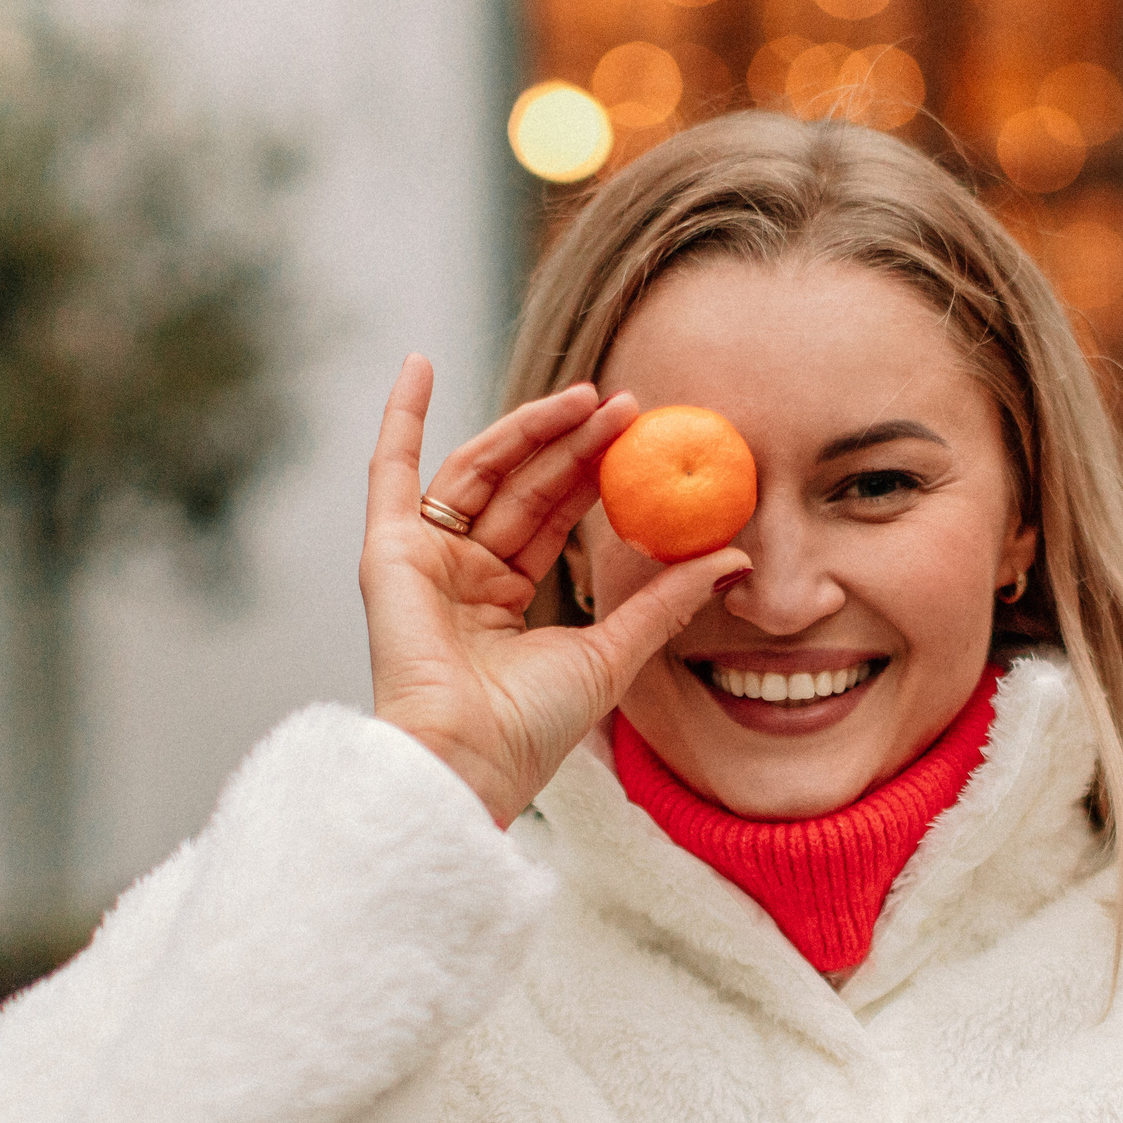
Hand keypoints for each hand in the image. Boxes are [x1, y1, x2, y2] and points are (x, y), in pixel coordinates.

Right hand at [361, 355, 748, 825]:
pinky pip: (389, 472)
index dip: (597, 472)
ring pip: (480, 470)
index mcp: (506, 598)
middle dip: (575, 441)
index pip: (556, 515)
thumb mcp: (615, 652)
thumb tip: (733, 557)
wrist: (471, 760)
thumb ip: (667, 600)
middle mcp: (463, 572)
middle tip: (629, 405)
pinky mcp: (388, 551)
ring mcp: (424, 558)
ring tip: (587, 397)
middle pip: (523, 485)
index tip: (644, 434)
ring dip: (529, 427)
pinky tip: (419, 362)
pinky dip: (401, 416)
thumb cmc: (532, 728)